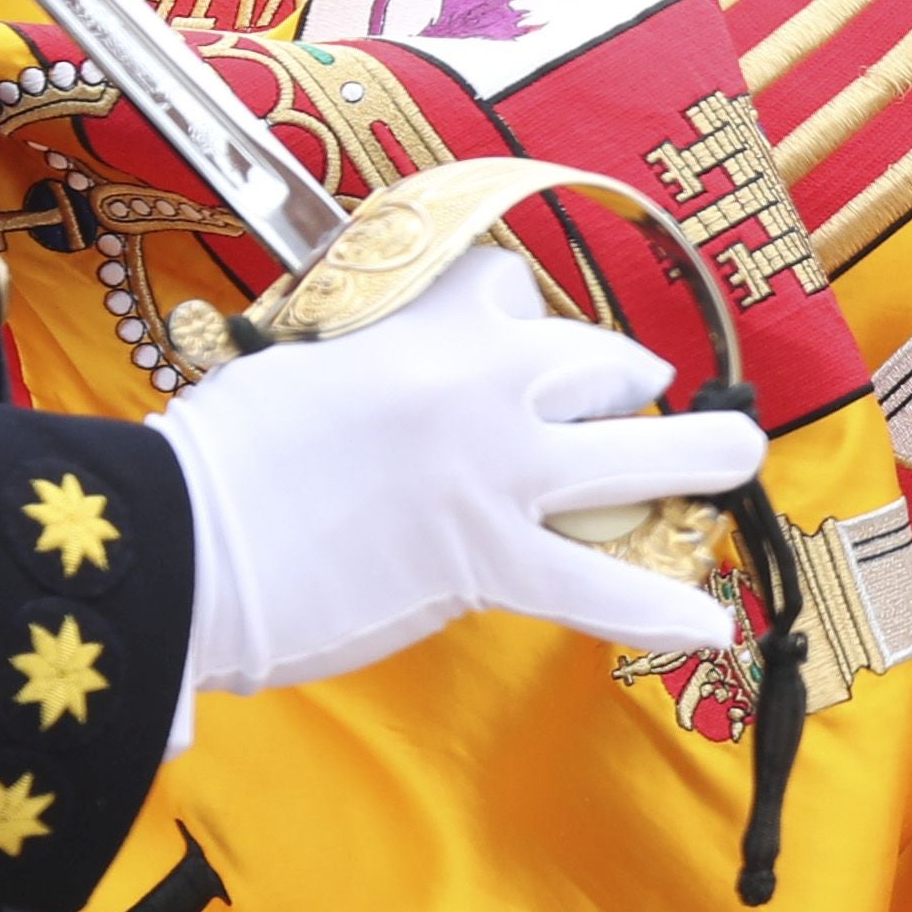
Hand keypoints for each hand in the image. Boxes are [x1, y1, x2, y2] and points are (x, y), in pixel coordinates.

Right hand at [158, 248, 767, 690]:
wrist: (175, 537)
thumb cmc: (211, 460)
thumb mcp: (293, 370)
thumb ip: (359, 371)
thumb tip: (376, 397)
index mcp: (417, 322)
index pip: (506, 286)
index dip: (523, 313)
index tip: (521, 334)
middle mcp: (478, 382)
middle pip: (600, 359)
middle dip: (627, 380)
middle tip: (635, 399)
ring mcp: (496, 472)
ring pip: (642, 457)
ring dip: (704, 458)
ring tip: (736, 463)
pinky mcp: (489, 560)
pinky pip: (602, 588)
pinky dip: (661, 612)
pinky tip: (709, 626)